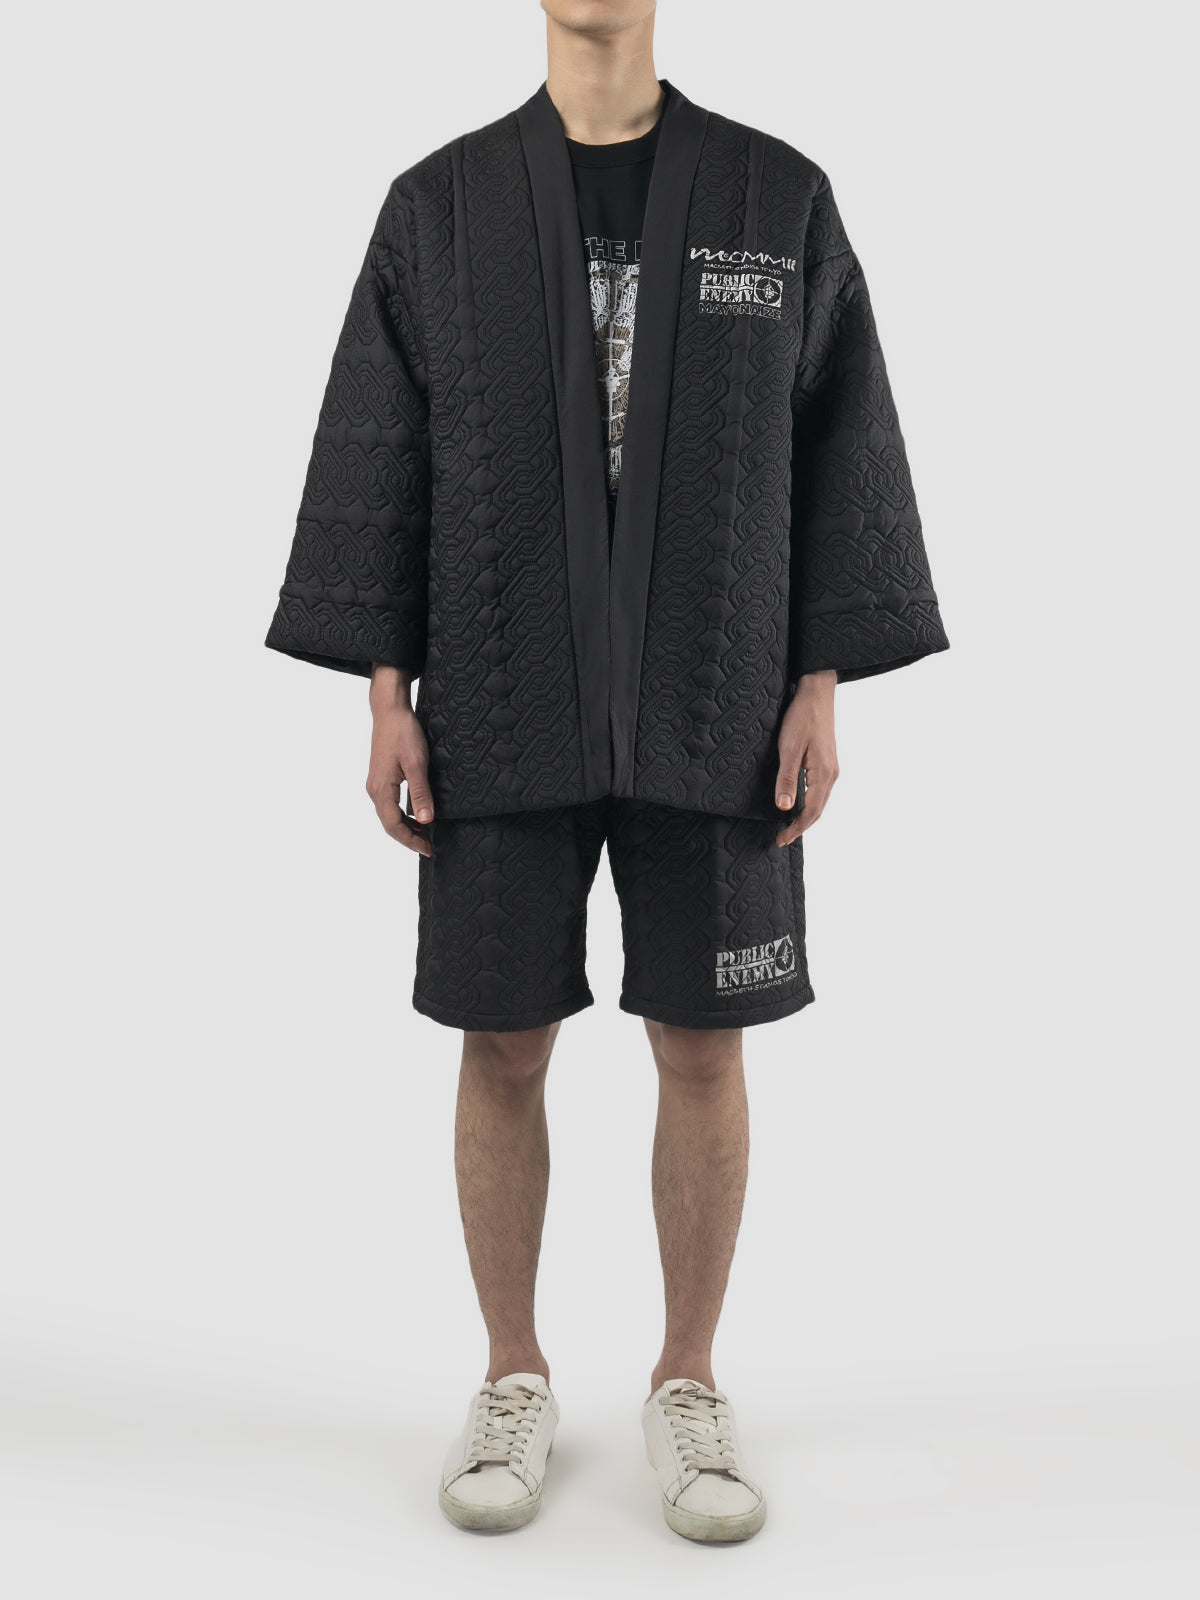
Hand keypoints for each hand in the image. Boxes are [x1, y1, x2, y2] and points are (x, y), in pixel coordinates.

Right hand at [366, 666, 433, 856]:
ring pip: (388, 815)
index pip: (393, 825)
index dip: (410, 841)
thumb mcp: (416, 763)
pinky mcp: (380, 778)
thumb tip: (425, 821)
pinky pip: (389, 805)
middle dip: (408, 838)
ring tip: (425, 836)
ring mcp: (375, 784)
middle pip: (389, 824)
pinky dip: (402, 816)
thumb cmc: (403, 733)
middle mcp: (374, 790)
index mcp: (381, 789)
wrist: (389, 710)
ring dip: (406, 828)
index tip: (428, 850)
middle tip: (429, 848)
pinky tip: (416, 816)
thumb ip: (420, 793)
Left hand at [774, 670, 838, 846]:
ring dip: (806, 816)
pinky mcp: (827, 761)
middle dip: (801, 826)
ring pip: (820, 801)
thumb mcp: (789, 748)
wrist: (817, 693)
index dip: (796, 828)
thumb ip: (787, 778)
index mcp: (823, 773)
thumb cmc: (802, 718)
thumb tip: (784, 807)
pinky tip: (799, 802)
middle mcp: (832, 774)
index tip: (781, 840)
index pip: (811, 812)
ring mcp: (831, 767)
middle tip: (782, 838)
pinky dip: (810, 802)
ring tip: (789, 826)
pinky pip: (820, 789)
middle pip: (818, 810)